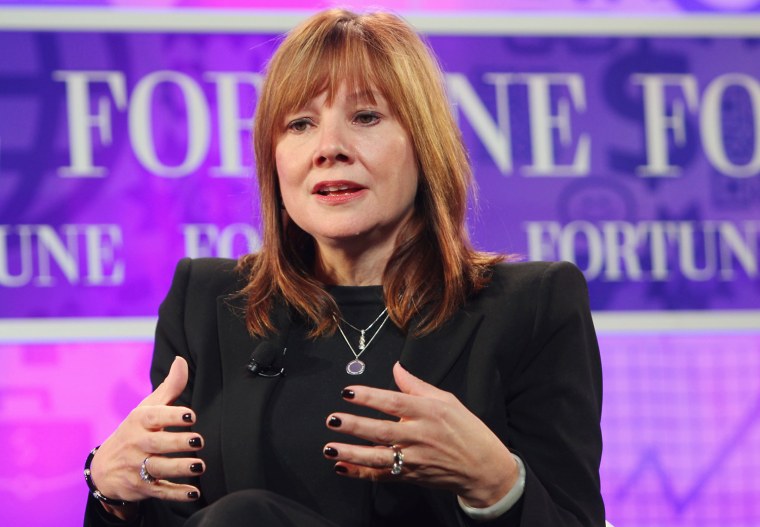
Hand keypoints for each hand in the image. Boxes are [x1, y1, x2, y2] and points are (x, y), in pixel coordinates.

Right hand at [89, 357, 203, 515]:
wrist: (104, 468)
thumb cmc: (136, 431)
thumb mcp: (148, 408)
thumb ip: (170, 387)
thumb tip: (181, 360)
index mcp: (139, 422)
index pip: (154, 418)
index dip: (172, 416)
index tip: (191, 415)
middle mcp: (136, 445)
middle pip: (157, 444)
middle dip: (177, 443)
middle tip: (198, 441)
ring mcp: (137, 468)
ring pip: (158, 469)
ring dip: (179, 469)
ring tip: (200, 465)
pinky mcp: (142, 489)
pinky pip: (160, 492)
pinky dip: (176, 494)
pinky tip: (194, 492)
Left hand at [323, 362, 518, 506]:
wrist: (483, 468)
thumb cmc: (467, 430)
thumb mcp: (446, 401)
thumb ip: (417, 386)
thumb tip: (397, 368)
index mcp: (428, 412)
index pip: (394, 402)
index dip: (370, 397)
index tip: (348, 391)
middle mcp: (420, 436)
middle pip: (382, 431)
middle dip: (355, 426)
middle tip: (332, 419)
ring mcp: (414, 459)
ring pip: (378, 457)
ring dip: (352, 453)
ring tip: (329, 447)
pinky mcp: (411, 476)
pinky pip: (382, 476)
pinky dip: (361, 473)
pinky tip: (342, 467)